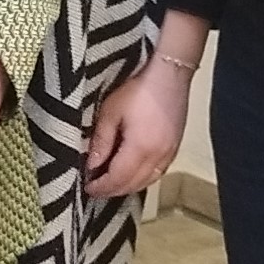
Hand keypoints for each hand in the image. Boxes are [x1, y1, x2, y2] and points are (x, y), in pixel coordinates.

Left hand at [84, 50, 195, 198]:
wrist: (169, 72)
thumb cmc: (138, 87)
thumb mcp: (110, 112)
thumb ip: (101, 142)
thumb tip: (92, 165)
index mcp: (141, 148)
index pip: (118, 179)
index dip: (102, 187)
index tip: (87, 188)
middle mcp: (159, 156)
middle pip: (134, 184)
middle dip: (113, 190)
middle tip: (96, 189)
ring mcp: (170, 152)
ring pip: (148, 181)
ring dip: (128, 186)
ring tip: (111, 184)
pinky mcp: (175, 146)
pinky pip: (158, 172)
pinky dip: (143, 178)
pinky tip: (132, 174)